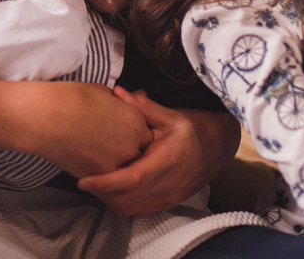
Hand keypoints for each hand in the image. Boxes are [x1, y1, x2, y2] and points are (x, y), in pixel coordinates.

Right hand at [0, 80, 152, 177]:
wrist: (45, 117)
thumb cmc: (70, 98)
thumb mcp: (102, 92)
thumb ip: (122, 103)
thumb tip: (128, 104)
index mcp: (134, 119)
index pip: (146, 133)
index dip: (135, 133)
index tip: (123, 132)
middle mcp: (132, 143)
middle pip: (140, 153)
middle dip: (131, 150)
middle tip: (114, 146)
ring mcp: (117, 162)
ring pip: (127, 170)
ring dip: (120, 165)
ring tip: (102, 157)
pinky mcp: (100, 176)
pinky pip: (111, 182)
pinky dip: (106, 178)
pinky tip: (95, 169)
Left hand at [77, 87, 240, 216]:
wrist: (219, 147)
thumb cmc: (194, 128)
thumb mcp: (170, 114)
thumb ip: (142, 107)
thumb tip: (117, 92)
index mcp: (166, 162)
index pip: (130, 180)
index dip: (104, 183)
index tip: (83, 180)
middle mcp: (167, 185)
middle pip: (126, 201)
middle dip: (102, 194)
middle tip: (84, 178)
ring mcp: (168, 197)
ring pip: (131, 210)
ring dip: (111, 200)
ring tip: (96, 184)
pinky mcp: (168, 202)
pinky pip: (140, 211)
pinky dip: (123, 203)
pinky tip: (115, 188)